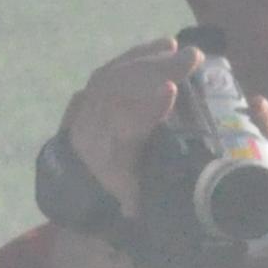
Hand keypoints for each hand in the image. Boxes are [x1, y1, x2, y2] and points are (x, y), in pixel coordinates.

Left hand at [60, 38, 198, 216]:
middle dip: (157, 69)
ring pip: (119, 74)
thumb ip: (150, 204)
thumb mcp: (134, 204)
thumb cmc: (116, 194)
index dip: (147, 107)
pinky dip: (140, 55)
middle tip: (192, 58)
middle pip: (122, 89)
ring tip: (183, 50)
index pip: (125, 126)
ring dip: (152, 58)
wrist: (75, 182)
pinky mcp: (93, 92)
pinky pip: (116, 68)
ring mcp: (90, 105)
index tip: (170, 90)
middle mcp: (93, 124)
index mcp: (106, 155)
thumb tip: (189, 221)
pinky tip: (164, 45)